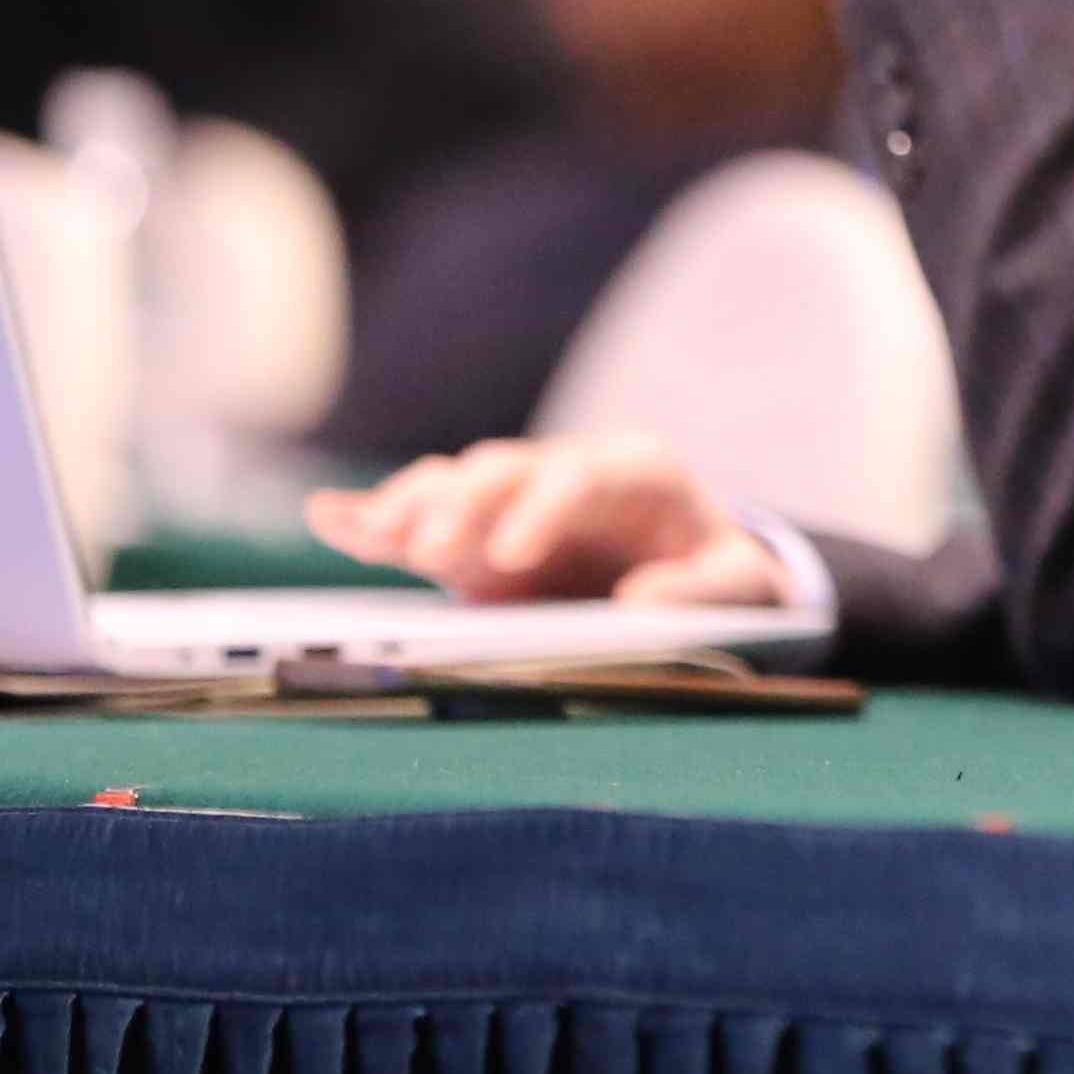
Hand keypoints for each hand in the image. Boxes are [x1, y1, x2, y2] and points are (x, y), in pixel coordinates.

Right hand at [302, 434, 789, 607]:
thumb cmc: (720, 572)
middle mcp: (564, 474)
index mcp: (636, 472)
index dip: (544, 508)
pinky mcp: (475, 539)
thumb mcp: (743, 583)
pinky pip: (421, 519)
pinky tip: (329, 518)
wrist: (694, 569)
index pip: (584, 475)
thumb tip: (642, 603)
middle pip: (503, 471)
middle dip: (464, 506)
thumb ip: (706, 589)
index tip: (513, 554)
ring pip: (454, 484)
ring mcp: (512, 504)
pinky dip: (376, 517)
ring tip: (373, 536)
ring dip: (412, 508)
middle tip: (434, 551)